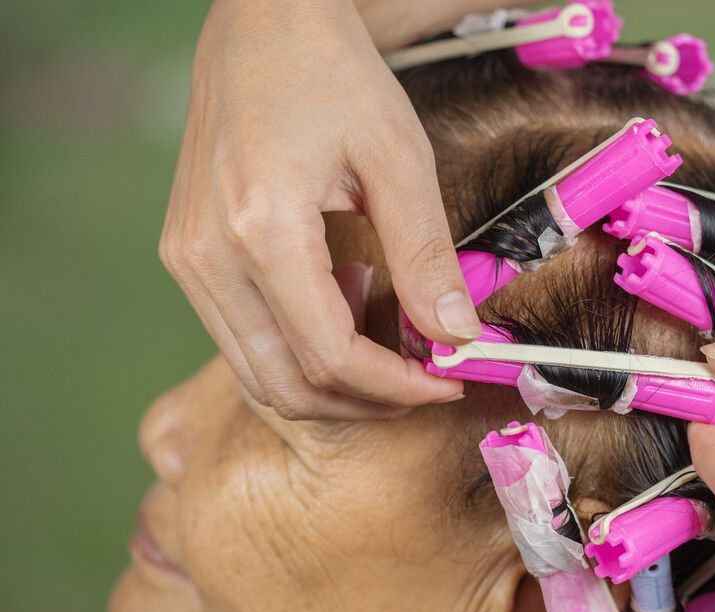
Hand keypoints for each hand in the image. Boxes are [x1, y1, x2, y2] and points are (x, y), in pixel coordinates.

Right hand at [158, 0, 478, 420]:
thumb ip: (426, 255)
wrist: (263, 26)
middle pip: (286, 385)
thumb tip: (456, 335)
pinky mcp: (188, 256)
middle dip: (364, 401)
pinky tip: (340, 308)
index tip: (445, 383)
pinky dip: (298, 350)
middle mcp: (208, 256)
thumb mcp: (397, 158)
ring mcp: (188, 260)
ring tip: (385, 342)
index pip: (330, 356)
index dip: (395, 387)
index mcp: (259, 229)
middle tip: (421, 383)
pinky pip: (242, 339)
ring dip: (331, 383)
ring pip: (259, 374)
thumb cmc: (332, 75)